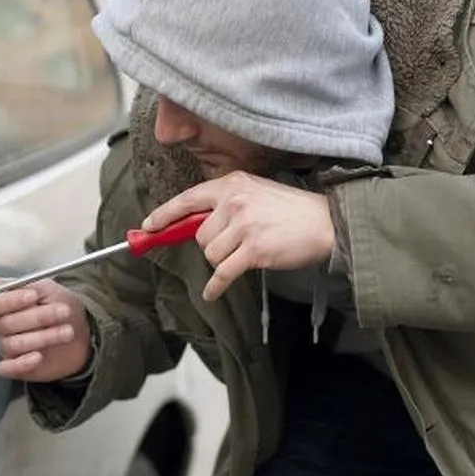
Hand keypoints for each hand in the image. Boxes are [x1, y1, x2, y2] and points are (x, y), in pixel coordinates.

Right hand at [0, 277, 91, 382]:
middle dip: (37, 317)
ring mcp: (8, 347)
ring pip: (12, 344)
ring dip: (42, 337)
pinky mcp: (16, 367)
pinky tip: (38, 356)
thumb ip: (23, 285)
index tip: (33, 296)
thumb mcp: (47, 289)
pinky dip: (21, 363)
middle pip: (6, 324)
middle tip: (62, 312)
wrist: (81, 331)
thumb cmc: (60, 307)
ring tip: (66, 332)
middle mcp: (2, 327)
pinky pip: (7, 368)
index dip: (11, 301)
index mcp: (4, 306)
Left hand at [142, 171, 334, 300]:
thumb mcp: (256, 192)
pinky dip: (216, 286)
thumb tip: (194, 224)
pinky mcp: (253, 250)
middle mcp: (234, 201)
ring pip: (210, 254)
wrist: (326, 223)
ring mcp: (243, 226)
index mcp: (232, 184)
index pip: (188, 199)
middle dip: (212, 245)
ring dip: (223, 261)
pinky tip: (213, 292)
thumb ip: (227, 203)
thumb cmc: (292, 210)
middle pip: (199, 234)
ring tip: (247, 253)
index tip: (148, 226)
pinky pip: (222, 274)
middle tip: (237, 243)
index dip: (164, 214)